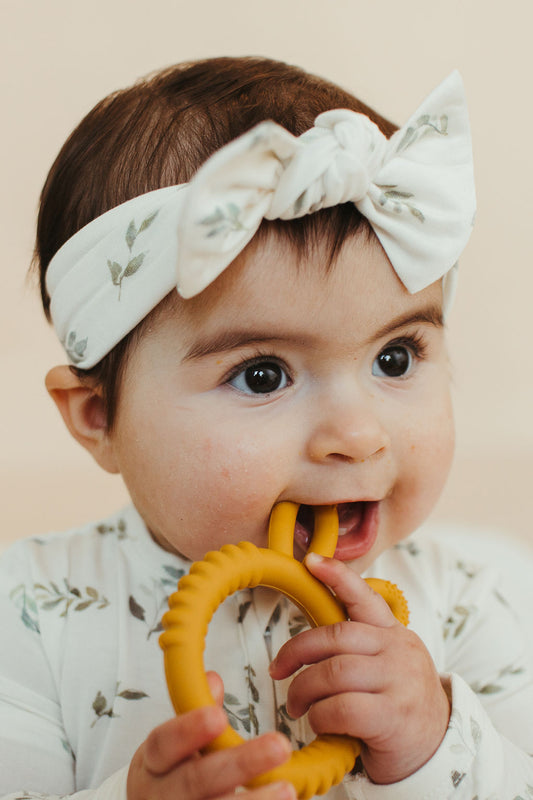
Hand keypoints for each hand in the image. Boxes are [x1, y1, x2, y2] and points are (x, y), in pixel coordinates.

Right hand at [127, 672, 295, 799]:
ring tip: (287, 789)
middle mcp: (162, 794)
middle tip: (279, 746)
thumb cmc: (169, 773)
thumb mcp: (172, 744)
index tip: (218, 717)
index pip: (164, 743)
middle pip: (196, 780)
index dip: (188, 730)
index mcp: (153, 762)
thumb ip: (196, 715)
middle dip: (239, 764)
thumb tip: (213, 681)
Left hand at [269, 554, 450, 784]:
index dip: (337, 576)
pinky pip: (341, 708)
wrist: (437, 748)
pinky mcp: (392, 717)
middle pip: (335, 637)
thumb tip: (310, 642)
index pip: (365, 597)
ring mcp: (398, 682)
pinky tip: (319, 723)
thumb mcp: (387, 665)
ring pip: (333, 672)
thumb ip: (359, 647)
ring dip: (303, 690)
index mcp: (393, 633)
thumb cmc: (397, 704)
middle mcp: (398, 651)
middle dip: (296, 651)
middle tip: (278, 671)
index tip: (311, 561)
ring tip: (296, 705)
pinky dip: (319, 716)